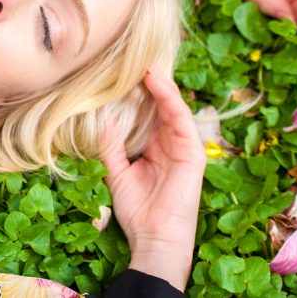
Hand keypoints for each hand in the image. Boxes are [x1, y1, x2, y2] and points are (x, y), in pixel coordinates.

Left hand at [101, 71, 205, 290]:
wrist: (154, 239)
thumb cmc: (138, 211)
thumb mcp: (116, 172)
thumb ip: (110, 145)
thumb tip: (102, 119)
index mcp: (154, 148)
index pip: (147, 113)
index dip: (137, 92)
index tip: (120, 71)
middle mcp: (170, 144)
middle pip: (161, 106)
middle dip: (149, 83)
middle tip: (133, 58)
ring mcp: (184, 148)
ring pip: (173, 107)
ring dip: (160, 84)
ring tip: (145, 63)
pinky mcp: (194, 153)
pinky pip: (182, 120)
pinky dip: (170, 99)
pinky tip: (157, 83)